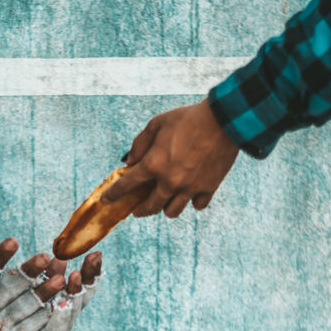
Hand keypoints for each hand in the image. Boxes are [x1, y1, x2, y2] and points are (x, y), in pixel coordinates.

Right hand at [0, 239, 63, 330]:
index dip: (0, 256)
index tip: (14, 241)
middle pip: (11, 286)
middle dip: (29, 271)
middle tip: (46, 256)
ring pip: (25, 305)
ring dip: (44, 292)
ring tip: (60, 279)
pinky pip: (31, 325)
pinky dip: (44, 314)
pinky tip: (58, 302)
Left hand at [3, 251, 102, 330]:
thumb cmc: (26, 321)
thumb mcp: (38, 295)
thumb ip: (49, 278)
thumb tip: (58, 258)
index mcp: (66, 300)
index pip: (84, 282)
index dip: (92, 269)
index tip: (98, 252)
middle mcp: (67, 314)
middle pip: (83, 293)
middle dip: (88, 276)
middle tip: (93, 257)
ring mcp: (60, 328)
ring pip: (72, 309)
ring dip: (74, 292)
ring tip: (75, 276)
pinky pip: (56, 328)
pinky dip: (60, 316)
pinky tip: (61, 304)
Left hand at [101, 98, 239, 218]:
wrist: (223, 121)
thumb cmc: (187, 119)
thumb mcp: (156, 124)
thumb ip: (139, 144)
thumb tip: (129, 162)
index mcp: (153, 165)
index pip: (126, 186)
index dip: (113, 194)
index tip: (106, 200)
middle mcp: (169, 181)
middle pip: (150, 207)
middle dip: (140, 210)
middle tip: (137, 209)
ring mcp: (189, 188)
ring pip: (172, 211)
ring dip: (165, 208)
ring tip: (165, 202)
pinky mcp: (208, 188)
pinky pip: (196, 205)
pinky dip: (192, 202)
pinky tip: (190, 195)